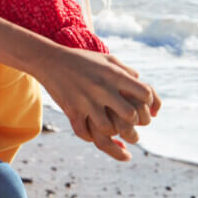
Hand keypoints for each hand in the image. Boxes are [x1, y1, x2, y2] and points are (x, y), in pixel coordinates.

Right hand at [34, 45, 160, 161]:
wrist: (49, 60)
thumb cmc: (82, 60)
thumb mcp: (108, 59)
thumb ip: (129, 73)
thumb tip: (148, 96)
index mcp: (113, 74)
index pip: (144, 93)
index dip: (149, 103)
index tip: (145, 108)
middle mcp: (101, 88)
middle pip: (129, 115)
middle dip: (135, 125)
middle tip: (134, 129)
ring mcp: (85, 101)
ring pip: (108, 129)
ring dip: (115, 135)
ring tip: (120, 138)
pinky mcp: (71, 110)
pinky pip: (84, 133)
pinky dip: (91, 138)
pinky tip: (97, 138)